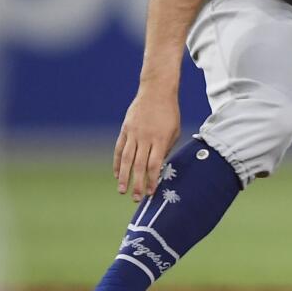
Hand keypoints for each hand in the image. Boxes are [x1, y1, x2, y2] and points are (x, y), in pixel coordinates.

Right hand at [113, 88, 180, 203]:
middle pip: (139, 165)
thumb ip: (165, 149)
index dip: (151, 180)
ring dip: (124, 177)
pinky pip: (119, 149)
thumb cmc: (169, 113)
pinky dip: (117, 163)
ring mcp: (133, 133)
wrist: (156, 91)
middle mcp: (145, 138)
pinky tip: (117, 174)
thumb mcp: (174, 131)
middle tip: (136, 198)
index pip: (154, 165)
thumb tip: (157, 168)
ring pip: (127, 159)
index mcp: (160, 139)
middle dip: (137, 183)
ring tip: (122, 191)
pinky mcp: (125, 129)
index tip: (150, 192)